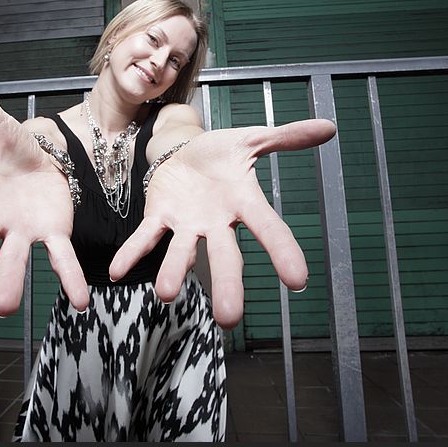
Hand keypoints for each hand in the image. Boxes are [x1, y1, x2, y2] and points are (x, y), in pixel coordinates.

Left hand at [109, 120, 335, 328]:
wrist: (185, 150)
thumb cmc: (223, 153)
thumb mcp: (252, 139)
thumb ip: (286, 137)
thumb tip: (329, 127)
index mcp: (244, 203)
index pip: (269, 229)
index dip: (283, 252)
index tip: (298, 281)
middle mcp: (216, 222)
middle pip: (225, 257)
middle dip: (227, 286)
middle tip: (229, 320)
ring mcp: (187, 224)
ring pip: (182, 253)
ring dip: (173, 272)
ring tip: (165, 294)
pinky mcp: (159, 216)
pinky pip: (145, 237)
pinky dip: (132, 253)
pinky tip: (117, 272)